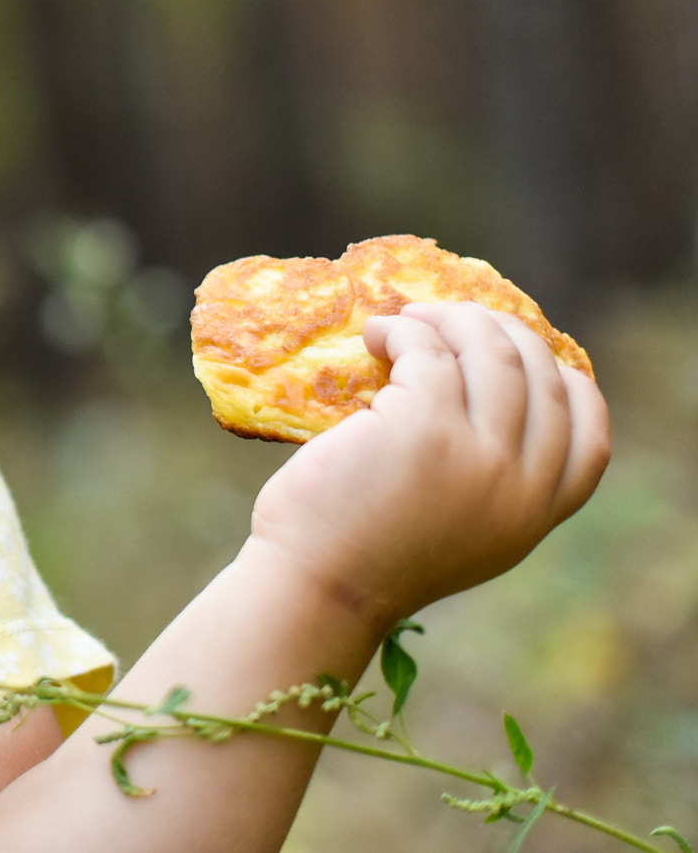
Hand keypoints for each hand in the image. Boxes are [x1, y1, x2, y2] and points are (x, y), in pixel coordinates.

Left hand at [246, 301, 608, 624]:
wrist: (317, 587)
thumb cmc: (367, 556)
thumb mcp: (463, 534)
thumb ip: (493, 486)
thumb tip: (487, 405)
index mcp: (536, 515)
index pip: (591, 435)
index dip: (563, 382)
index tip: (520, 355)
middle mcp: (521, 486)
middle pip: (543, 377)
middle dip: (499, 333)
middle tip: (447, 321)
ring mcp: (478, 455)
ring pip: (494, 352)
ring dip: (451, 320)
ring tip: (409, 321)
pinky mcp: (424, 427)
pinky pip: (428, 350)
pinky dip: (404, 330)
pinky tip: (378, 336)